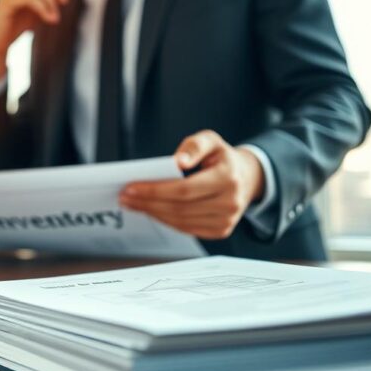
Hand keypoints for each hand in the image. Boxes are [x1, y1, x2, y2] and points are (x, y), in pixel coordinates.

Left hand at [118, 130, 264, 239]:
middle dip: (147, 203)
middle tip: (125, 196)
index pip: (184, 189)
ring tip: (133, 203)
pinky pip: (186, 229)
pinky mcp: (220, 230)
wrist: (245, 177)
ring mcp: (226, 220)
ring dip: (153, 213)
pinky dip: (166, 220)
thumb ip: (194, 145)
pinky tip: (151, 210)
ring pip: (180, 222)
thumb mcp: (211, 140)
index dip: (155, 190)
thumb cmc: (221, 158)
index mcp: (228, 178)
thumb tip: (179, 162)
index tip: (131, 187)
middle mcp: (230, 202)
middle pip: (179, 208)